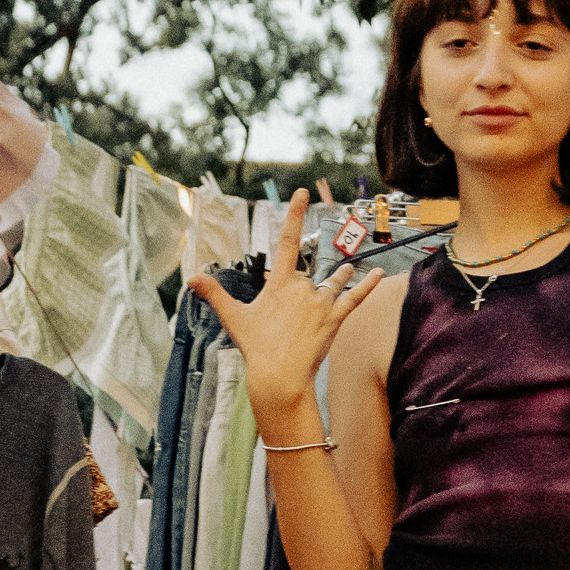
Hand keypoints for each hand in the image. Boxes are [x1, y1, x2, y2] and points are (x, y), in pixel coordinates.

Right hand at [194, 188, 375, 427]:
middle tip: (294, 320)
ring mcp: (321, 302)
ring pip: (334, 281)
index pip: (286, 239)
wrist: (279, 377)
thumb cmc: (256, 348)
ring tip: (346, 272)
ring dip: (339, 277)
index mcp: (279, 283)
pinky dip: (368, 285)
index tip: (302, 192)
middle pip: (309, 275)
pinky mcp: (335, 319)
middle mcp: (302, 287)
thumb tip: (190, 278)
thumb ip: (214, 294)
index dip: (295, 214)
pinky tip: (379, 273)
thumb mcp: (233, 317)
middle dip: (305, 290)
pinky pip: (356, 298)